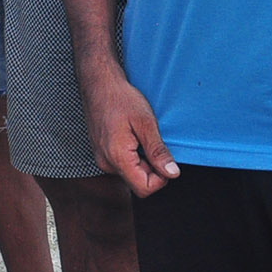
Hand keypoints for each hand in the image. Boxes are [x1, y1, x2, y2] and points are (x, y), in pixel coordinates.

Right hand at [81, 68, 178, 197]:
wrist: (98, 83)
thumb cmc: (120, 98)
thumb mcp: (146, 123)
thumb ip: (158, 151)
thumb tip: (172, 173)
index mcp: (117, 157)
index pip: (144, 189)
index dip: (161, 179)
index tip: (164, 159)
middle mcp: (106, 162)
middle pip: (137, 182)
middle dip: (152, 168)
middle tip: (152, 142)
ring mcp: (102, 158)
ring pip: (131, 173)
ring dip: (142, 161)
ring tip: (140, 136)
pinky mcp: (102, 153)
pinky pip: (122, 164)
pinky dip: (132, 155)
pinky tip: (131, 136)